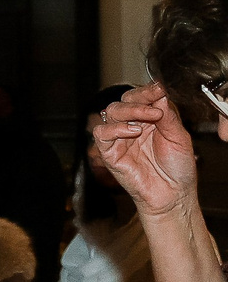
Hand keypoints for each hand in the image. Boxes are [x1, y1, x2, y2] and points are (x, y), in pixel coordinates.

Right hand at [95, 86, 199, 220]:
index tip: (158, 88)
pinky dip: (115, 128)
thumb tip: (160, 94)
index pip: (140, 97)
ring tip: (149, 117)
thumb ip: (169, 116)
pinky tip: (132, 131)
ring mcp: (119, 139)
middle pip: (122, 101)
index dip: (146, 91)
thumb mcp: (180, 137)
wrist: (173, 194)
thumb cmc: (177, 169)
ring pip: (110, 112)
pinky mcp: (109, 153)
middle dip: (138, 99)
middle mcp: (132, 126)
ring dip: (129, 111)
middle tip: (154, 104)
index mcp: (148, 120)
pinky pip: (101, 134)